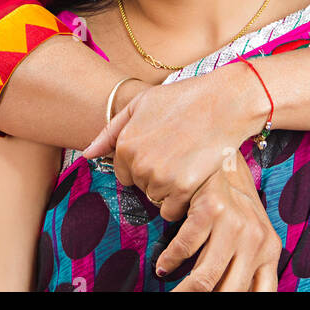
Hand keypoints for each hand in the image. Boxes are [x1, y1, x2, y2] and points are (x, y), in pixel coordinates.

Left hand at [80, 64, 263, 220]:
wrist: (224, 102)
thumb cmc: (183, 99)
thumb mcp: (141, 104)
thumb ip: (110, 131)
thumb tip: (86, 155)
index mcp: (125, 144)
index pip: (124, 173)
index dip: (143, 163)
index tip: (161, 149)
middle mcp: (138, 163)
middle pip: (141, 187)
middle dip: (156, 175)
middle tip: (177, 151)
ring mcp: (160, 177)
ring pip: (156, 200)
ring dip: (169, 189)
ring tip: (187, 161)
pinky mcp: (183, 188)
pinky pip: (172, 210)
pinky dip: (182, 200)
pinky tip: (194, 175)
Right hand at [159, 152, 280, 291]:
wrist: (225, 157)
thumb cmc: (234, 205)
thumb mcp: (250, 237)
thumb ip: (244, 268)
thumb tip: (225, 291)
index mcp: (270, 251)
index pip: (260, 294)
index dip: (236, 304)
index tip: (210, 303)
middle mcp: (257, 239)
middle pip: (231, 292)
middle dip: (202, 300)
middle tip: (182, 300)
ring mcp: (235, 224)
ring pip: (205, 278)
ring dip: (183, 292)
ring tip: (170, 294)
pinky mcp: (212, 208)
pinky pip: (185, 247)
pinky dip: (170, 261)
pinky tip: (163, 265)